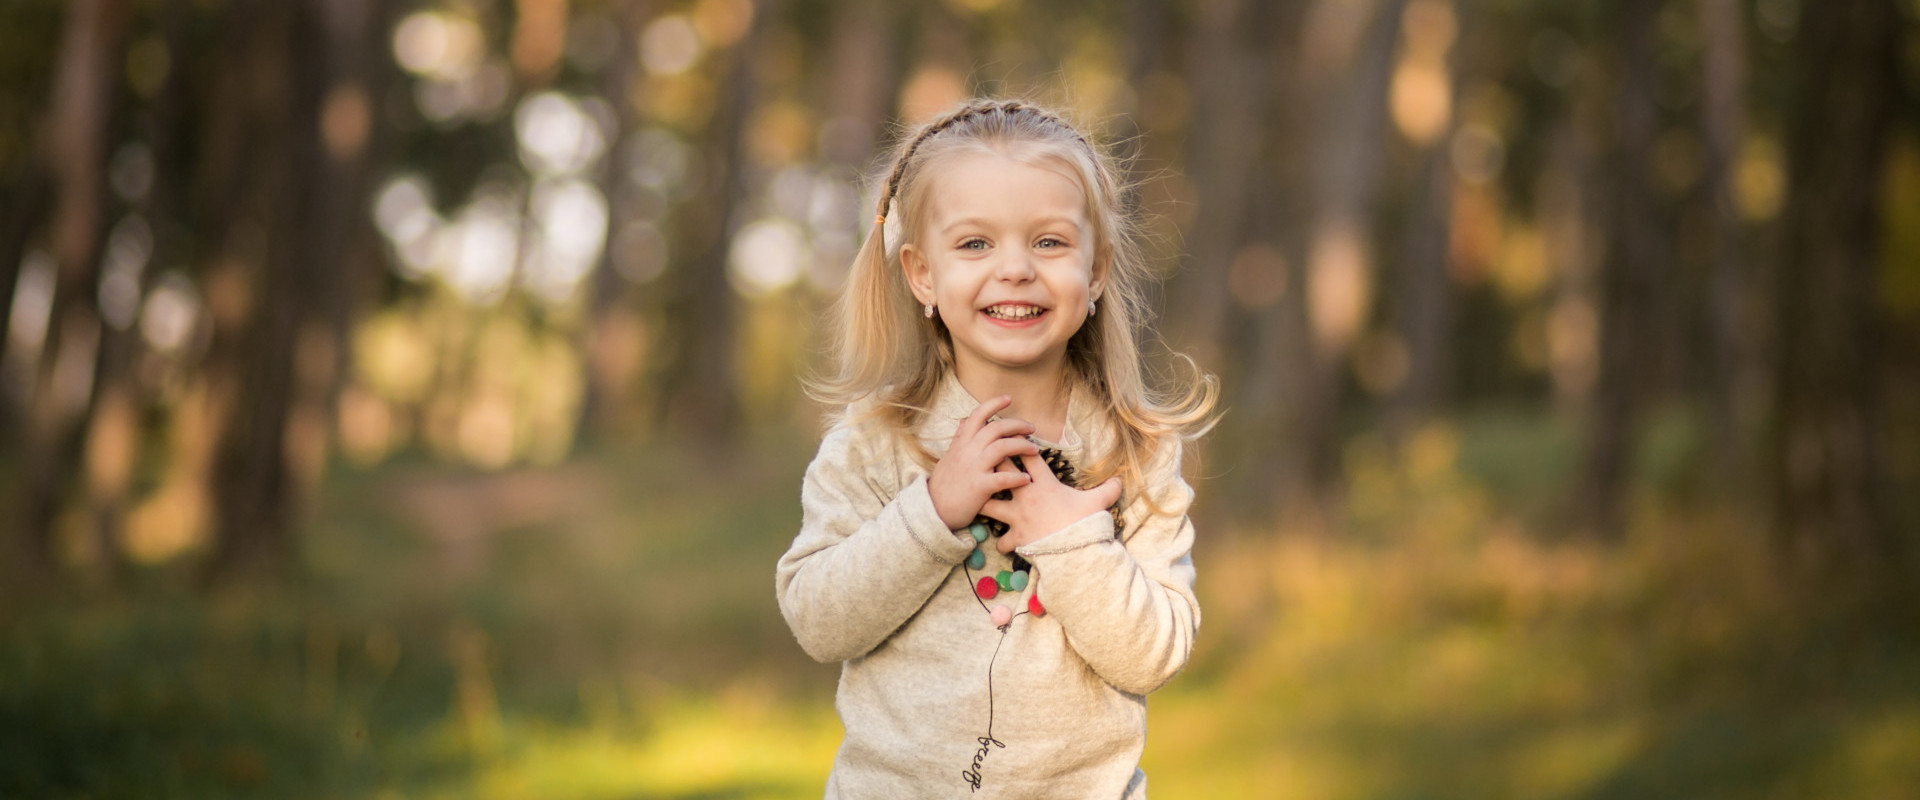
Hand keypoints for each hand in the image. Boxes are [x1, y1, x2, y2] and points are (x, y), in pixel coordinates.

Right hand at [927, 395, 1040, 530]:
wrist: (932, 510)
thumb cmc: (943, 484)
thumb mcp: (948, 456)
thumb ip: (959, 438)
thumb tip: (964, 421)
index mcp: (961, 443)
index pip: (978, 415)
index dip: (994, 403)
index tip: (1008, 398)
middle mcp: (968, 451)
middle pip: (996, 428)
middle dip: (1017, 424)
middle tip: (1031, 428)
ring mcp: (973, 468)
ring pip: (1002, 448)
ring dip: (1022, 446)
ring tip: (1034, 450)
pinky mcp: (979, 487)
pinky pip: (1002, 479)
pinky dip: (1017, 477)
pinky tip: (1026, 479)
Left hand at [983, 455, 1122, 553]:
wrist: (1075, 551)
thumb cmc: (1085, 523)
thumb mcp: (1098, 503)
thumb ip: (1108, 490)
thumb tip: (1119, 480)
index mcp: (1045, 484)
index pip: (1028, 455)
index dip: (1018, 442)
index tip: (1010, 433)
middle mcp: (1026, 497)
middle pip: (1001, 472)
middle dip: (991, 462)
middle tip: (984, 457)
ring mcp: (1018, 518)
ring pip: (989, 505)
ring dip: (983, 503)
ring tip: (977, 500)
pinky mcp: (1017, 538)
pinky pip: (1002, 541)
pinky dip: (1002, 543)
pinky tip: (1001, 543)